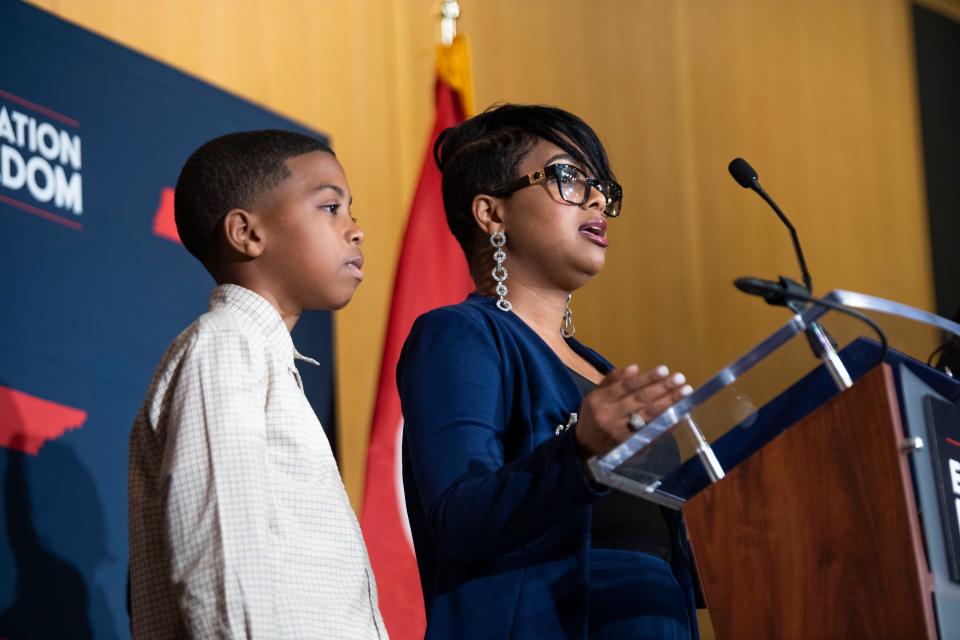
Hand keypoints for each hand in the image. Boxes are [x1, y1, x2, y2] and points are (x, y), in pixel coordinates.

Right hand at [574, 364, 692, 457]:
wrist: (586, 447)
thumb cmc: (594, 416)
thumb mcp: (595, 394)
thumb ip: (613, 380)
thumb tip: (635, 368)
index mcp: (599, 400)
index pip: (626, 387)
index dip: (647, 378)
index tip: (665, 370)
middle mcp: (609, 417)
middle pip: (640, 400)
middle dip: (663, 389)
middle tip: (680, 379)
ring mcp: (621, 433)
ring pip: (648, 416)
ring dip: (669, 403)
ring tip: (685, 392)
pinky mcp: (631, 447)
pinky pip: (653, 433)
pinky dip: (668, 423)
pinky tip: (680, 414)